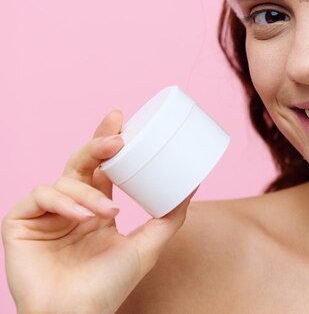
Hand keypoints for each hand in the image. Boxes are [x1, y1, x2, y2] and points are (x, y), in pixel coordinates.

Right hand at [2, 110, 196, 313]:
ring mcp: (45, 214)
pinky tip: (81, 217)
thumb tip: (192, 186)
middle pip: (81, 163)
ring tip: (106, 213)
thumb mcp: (147, 245)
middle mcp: (70, 208)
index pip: (101, 168)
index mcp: (95, 210)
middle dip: (98, 145)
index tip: (121, 119)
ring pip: (64, 179)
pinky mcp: (20, 222)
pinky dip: (63, 202)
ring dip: (88, 192)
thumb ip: (170, 216)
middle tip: (117, 136)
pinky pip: (40, 195)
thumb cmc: (109, 286)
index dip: (108, 142)